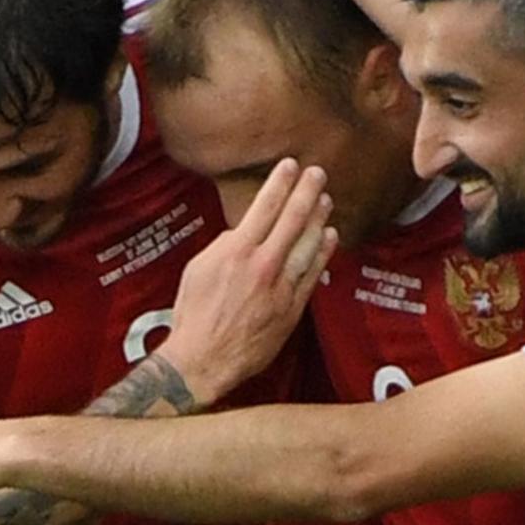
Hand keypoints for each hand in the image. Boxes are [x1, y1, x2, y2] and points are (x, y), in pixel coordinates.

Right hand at [155, 159, 336, 401]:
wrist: (204, 358)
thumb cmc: (194, 315)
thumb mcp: (198, 269)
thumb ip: (224, 246)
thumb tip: (244, 232)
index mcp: (236, 251)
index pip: (265, 206)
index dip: (281, 182)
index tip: (290, 166)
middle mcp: (262, 264)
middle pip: (293, 219)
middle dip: (307, 191)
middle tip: (318, 173)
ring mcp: (281, 286)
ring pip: (309, 244)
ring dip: (319, 218)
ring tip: (326, 200)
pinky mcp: (292, 308)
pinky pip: (313, 274)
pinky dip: (324, 253)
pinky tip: (330, 237)